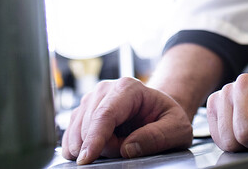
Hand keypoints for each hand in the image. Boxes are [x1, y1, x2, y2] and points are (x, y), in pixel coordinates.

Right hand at [62, 77, 193, 163]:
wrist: (158, 110)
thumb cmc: (167, 117)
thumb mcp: (177, 128)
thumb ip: (157, 137)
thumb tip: (128, 148)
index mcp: (128, 88)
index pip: (105, 114)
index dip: (94, 138)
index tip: (87, 158)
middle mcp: (105, 90)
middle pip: (89, 126)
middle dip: (103, 147)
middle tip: (128, 148)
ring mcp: (91, 100)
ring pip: (76, 132)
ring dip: (92, 147)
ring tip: (118, 144)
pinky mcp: (82, 113)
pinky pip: (70, 136)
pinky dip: (81, 148)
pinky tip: (98, 148)